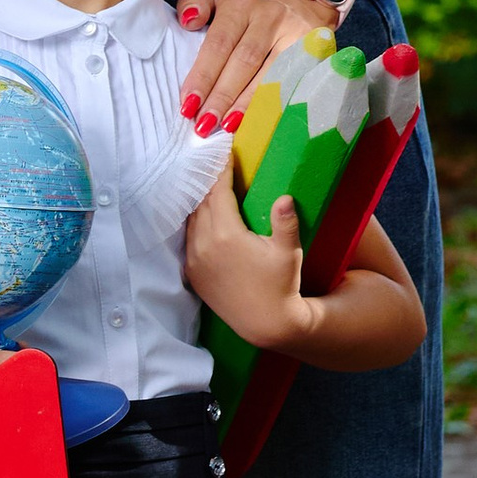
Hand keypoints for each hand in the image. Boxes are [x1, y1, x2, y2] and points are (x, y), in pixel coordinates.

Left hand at [174, 0, 340, 125]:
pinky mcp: (315, 50)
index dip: (203, 76)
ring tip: (228, 126)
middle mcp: (269, 16)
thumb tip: (188, 21)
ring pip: (271, 73)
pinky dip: (276, 103)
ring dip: (248, 103)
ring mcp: (296, 33)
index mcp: (240, 4)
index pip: (219, 44)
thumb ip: (193, 5)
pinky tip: (261, 120)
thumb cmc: (245, 12)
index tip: (188, 105)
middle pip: (244, 61)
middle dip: (222, 96)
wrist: (295, 4)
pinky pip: (293, 81)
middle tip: (204, 124)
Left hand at [183, 176, 314, 347]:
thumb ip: (286, 223)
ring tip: (208, 186)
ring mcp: (195, 259)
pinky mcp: (192, 272)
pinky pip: (189, 239)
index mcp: (226, 234)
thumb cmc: (281, 285)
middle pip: (202, 203)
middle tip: (215, 164)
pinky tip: (202, 216)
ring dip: (200, 202)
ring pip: (192, 219)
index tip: (223, 154)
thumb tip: (285, 197)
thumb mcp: (288, 252)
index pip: (218, 193)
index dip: (221, 172)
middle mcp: (204, 244)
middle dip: (209, 182)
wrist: (265, 323)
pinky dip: (194, 223)